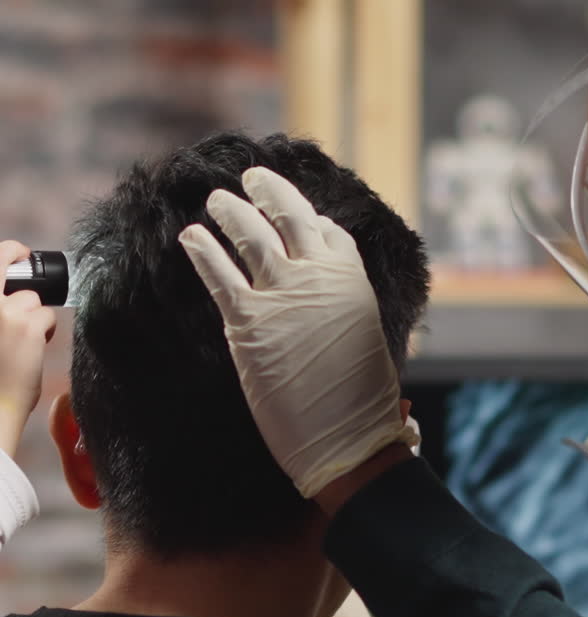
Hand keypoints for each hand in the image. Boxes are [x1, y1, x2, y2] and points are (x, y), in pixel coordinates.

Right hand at [0, 241, 56, 457]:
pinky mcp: (28, 325)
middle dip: (16, 254)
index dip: (6, 253)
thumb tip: (8, 292)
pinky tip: (34, 349)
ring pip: (31, 299)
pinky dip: (46, 331)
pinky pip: (47, 317)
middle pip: (4, 259)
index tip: (15, 253)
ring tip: (23, 341)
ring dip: (34, 316)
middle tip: (23, 256)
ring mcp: (3, 310)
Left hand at [179, 169, 416, 498]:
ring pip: (250, 234)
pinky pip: (218, 272)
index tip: (297, 215)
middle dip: (268, 192)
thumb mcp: (368, 340)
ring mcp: (280, 294)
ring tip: (216, 201)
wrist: (344, 437)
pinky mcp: (247, 320)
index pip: (327, 231)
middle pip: (288, 216)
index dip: (309, 219)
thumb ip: (347, 312)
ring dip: (230, 211)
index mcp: (352, 278)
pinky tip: (190, 236)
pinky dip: (202, 249)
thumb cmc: (362, 403)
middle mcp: (317, 275)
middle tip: (251, 179)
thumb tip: (336, 312)